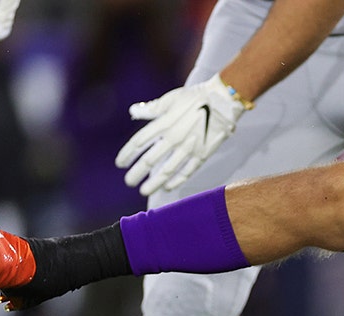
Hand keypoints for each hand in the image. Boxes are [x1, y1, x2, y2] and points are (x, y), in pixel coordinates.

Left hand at [115, 74, 249, 196]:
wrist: (223, 101)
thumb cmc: (196, 97)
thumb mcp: (171, 99)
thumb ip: (151, 109)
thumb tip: (133, 111)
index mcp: (164, 123)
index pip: (140, 142)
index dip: (128, 154)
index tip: (120, 163)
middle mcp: (174, 138)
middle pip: (151, 159)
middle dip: (137, 172)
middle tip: (129, 182)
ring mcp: (189, 148)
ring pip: (168, 169)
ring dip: (154, 182)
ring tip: (144, 190)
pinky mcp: (203, 154)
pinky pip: (188, 170)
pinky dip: (177, 180)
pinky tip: (167, 186)